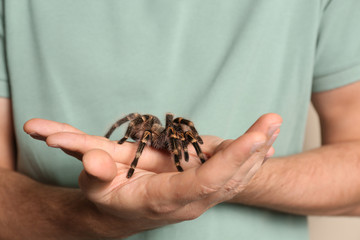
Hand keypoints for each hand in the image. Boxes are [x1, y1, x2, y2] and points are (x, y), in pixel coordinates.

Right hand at [24, 113, 281, 232]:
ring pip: (235, 178)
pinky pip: (230, 176)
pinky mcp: (200, 189)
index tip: (257, 138)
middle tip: (273, 120)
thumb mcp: (94, 185)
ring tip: (272, 124)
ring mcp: (199, 197)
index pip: (206, 181)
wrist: (118, 215)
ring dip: (256, 152)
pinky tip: (264, 144)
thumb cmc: (107, 197)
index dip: (231, 160)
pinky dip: (249, 159)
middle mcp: (189, 200)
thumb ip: (96, 172)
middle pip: (229, 177)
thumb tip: (95, 161)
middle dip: (253, 149)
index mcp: (166, 198)